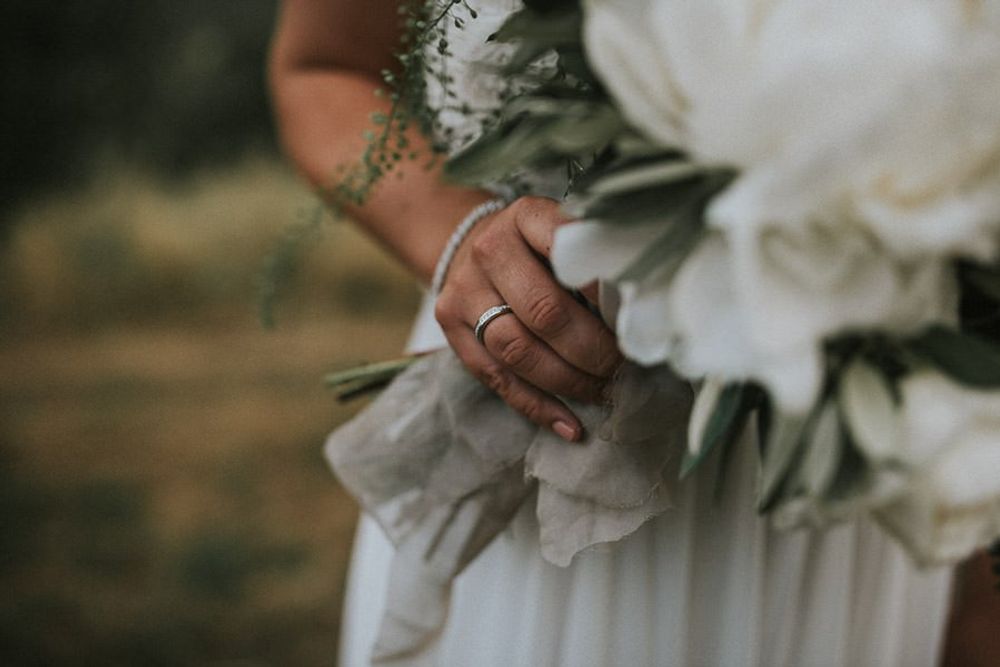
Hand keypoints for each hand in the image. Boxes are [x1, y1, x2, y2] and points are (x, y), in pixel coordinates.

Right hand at [434, 196, 622, 440]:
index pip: (567, 252)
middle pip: (544, 312)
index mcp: (525, 217)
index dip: (603, 290)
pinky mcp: (451, 329)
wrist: (468, 245)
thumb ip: (594, 260)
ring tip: (604, 393)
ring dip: (568, 380)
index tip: (633, 319)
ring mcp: (464, 291)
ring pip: (517, 350)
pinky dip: (538, 406)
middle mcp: (490, 250)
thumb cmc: (534, 245)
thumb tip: (643, 311)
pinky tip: (570, 424)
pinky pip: (496, 378)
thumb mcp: (562, 231)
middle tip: (624, 368)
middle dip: (592, 349)